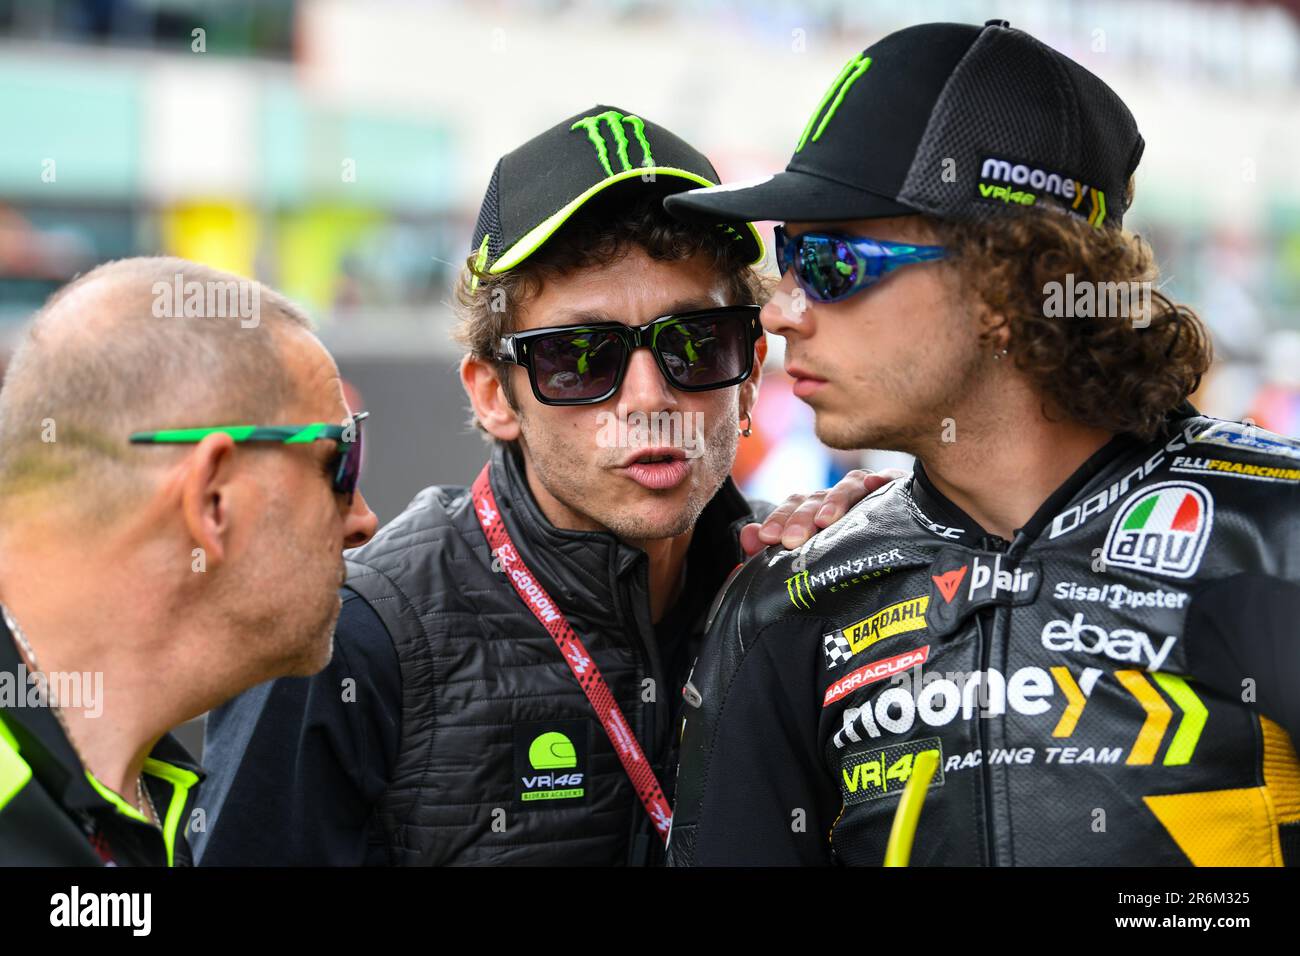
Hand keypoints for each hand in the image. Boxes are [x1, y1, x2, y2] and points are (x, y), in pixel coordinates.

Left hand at [739, 468, 907, 555]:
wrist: (893, 549)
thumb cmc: (840, 556)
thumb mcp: (801, 556)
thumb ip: (768, 551)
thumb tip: (747, 535)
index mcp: (813, 510)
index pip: (793, 506)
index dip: (779, 519)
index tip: (767, 538)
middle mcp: (836, 498)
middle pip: (816, 498)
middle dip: (801, 518)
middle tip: (792, 540)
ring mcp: (864, 492)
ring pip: (847, 487)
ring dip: (835, 501)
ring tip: (826, 521)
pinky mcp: (895, 491)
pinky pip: (889, 480)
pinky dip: (882, 477)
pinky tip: (876, 482)